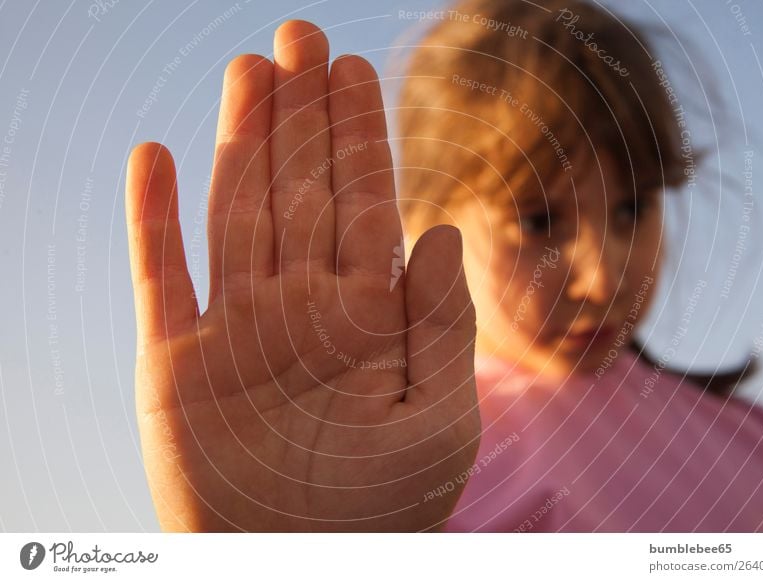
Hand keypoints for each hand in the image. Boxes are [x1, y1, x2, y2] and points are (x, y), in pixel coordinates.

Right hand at [125, 20, 479, 530]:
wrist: (303, 570)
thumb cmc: (382, 514)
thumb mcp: (440, 424)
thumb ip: (443, 327)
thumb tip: (437, 231)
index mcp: (366, 317)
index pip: (364, 202)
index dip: (359, 135)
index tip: (354, 70)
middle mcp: (300, 307)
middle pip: (301, 189)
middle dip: (302, 114)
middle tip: (302, 33)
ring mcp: (236, 328)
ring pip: (238, 212)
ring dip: (240, 141)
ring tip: (249, 71)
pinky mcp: (175, 364)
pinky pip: (159, 277)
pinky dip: (153, 219)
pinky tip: (155, 156)